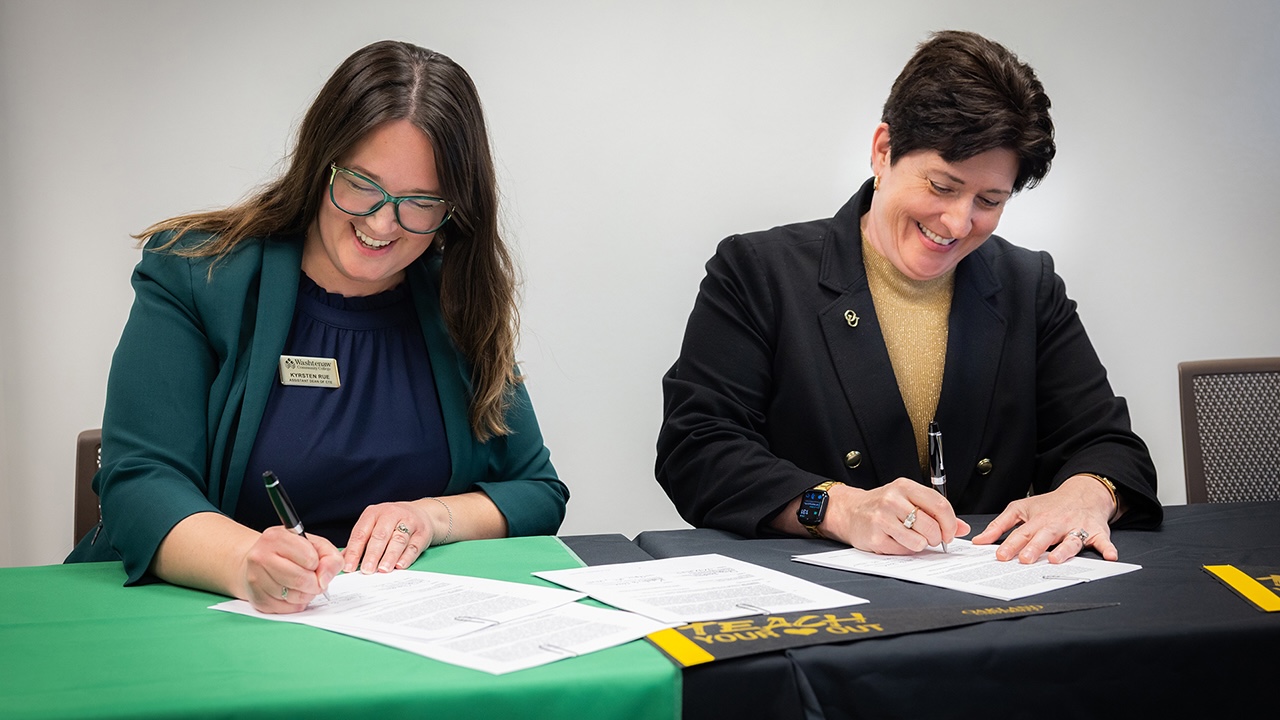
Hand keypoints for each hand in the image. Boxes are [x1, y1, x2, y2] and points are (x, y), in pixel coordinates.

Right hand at [241, 526, 342, 613]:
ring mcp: (255, 579)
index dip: (318, 565)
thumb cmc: (289, 552)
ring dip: (305, 595)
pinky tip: (291, 593)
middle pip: (301, 580)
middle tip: (314, 580)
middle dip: (315, 584)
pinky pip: (285, 609)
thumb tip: (325, 579)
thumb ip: (330, 557)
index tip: (314, 564)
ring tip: (302, 585)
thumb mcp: (314, 544)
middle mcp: (261, 557)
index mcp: (277, 538)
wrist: (260, 561)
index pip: (310, 559)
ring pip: (293, 597)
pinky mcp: (257, 599)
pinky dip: (295, 604)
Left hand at [343, 500, 437, 574]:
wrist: (421, 513)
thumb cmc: (391, 523)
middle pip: (380, 536)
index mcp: (373, 513)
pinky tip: (400, 565)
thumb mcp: (373, 526)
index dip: (354, 551)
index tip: (349, 567)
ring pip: (398, 540)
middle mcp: (391, 514)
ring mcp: (409, 521)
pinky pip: (414, 545)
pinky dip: (407, 557)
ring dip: (390, 556)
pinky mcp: (422, 531)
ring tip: (383, 569)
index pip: (361, 533)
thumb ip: (359, 543)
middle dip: (372, 554)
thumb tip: (342, 561)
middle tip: (367, 570)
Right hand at [823, 478, 969, 553]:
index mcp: (904, 487)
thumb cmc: (882, 506)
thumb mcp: (908, 500)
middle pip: (931, 526)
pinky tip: (896, 541)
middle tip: (931, 538)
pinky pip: (902, 551)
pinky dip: (904, 550)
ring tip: (912, 539)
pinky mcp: (875, 537)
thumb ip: (935, 512)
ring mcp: (882, 518)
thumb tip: (962, 528)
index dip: (950, 523)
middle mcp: (893, 499)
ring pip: (919, 541)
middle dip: (937, 538)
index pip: (939, 504)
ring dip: (920, 545)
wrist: (849, 512)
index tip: (950, 532)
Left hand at [970, 475, 1118, 562]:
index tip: (1000, 556)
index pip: (1021, 533)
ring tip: (1055, 559)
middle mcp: (1056, 524)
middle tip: (1024, 560)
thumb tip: (979, 541)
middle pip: (1044, 537)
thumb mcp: (1021, 509)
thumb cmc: (1049, 505)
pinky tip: (1110, 556)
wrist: (1082, 492)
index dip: (1010, 545)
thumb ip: (1000, 525)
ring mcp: (1076, 528)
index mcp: (1037, 520)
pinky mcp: (1096, 532)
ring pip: (1070, 540)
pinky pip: (1103, 541)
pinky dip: (1108, 548)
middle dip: (1034, 547)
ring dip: (1064, 550)